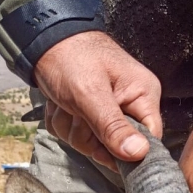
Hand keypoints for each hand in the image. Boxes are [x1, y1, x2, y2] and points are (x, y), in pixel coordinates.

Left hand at [35, 31, 161, 169]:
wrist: (42, 39)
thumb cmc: (69, 57)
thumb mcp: (90, 93)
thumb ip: (113, 126)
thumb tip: (139, 153)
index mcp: (143, 95)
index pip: (150, 141)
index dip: (129, 152)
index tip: (103, 145)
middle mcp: (131, 106)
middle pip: (117, 148)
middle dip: (89, 136)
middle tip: (76, 112)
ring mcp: (110, 113)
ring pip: (93, 145)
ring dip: (72, 129)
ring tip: (65, 104)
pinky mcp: (91, 117)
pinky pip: (77, 138)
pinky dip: (64, 125)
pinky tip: (61, 105)